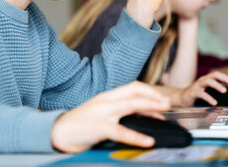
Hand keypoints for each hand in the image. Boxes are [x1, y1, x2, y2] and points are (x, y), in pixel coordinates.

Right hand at [50, 81, 170, 153]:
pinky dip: (136, 136)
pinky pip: (121, 130)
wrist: (59, 131)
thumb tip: (143, 116)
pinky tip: (147, 141)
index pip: (132, 87)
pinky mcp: (99, 127)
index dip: (149, 91)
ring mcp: (102, 112)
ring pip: (130, 105)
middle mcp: (106, 100)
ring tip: (163, 113)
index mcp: (108, 96)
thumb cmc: (81, 124)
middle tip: (168, 103)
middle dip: (153, 96)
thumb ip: (120, 112)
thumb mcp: (102, 113)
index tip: (162, 99)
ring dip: (150, 107)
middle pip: (134, 92)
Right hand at [176, 71, 227, 106]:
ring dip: (217, 85)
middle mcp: (203, 80)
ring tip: (224, 91)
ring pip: (208, 81)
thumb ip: (216, 93)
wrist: (181, 98)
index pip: (219, 75)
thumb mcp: (208, 93)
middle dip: (225, 79)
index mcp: (208, 79)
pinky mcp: (193, 92)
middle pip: (215, 75)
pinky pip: (201, 93)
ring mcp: (197, 85)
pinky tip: (214, 103)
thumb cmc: (196, 95)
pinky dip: (209, 98)